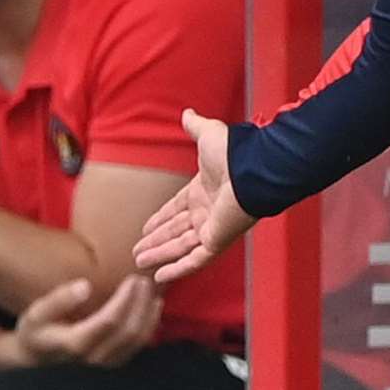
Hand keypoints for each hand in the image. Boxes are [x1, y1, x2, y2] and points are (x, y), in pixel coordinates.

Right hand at [6, 275, 162, 368]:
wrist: (38, 355)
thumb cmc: (37, 330)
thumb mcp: (37, 312)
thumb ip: (59, 299)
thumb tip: (84, 286)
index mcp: (74, 343)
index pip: (108, 322)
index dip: (124, 299)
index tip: (132, 279)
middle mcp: (93, 356)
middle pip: (128, 331)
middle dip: (140, 303)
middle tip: (145, 279)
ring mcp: (105, 362)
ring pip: (137, 340)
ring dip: (148, 314)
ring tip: (152, 289)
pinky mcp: (114, 361)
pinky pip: (138, 345)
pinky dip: (150, 324)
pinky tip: (154, 305)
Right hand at [133, 109, 254, 284]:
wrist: (252, 168)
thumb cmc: (233, 153)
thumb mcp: (208, 135)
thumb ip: (195, 127)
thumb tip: (187, 113)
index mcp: (204, 190)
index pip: (176, 209)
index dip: (160, 218)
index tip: (145, 228)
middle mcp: (208, 211)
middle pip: (175, 231)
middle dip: (156, 241)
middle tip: (136, 251)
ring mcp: (213, 228)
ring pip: (180, 247)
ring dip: (159, 255)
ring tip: (139, 262)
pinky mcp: (218, 241)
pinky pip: (194, 260)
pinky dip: (177, 269)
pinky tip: (160, 277)